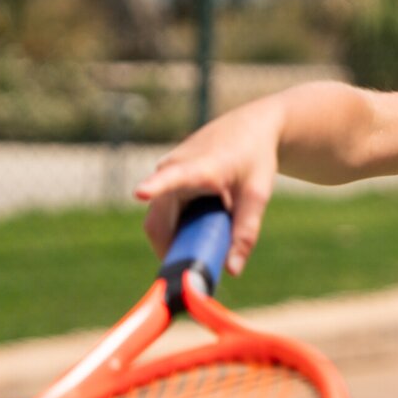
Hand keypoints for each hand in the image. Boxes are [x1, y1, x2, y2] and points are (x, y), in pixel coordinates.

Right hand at [133, 103, 282, 275]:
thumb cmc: (254, 158)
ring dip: (178, 238)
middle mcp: (173, 166)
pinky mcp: (165, 177)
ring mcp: (165, 171)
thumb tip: (232, 271)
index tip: (140, 192)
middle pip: (158, 222)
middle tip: (196, 271)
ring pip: (158, 220)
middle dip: (173, 250)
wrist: (249, 126)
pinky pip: (163, 213)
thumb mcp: (257, 195)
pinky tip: (201, 225)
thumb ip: (246, 232)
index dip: (155, 187)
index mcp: (199, 166)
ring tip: (208, 239)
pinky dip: (178, 227)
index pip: (172, 177)